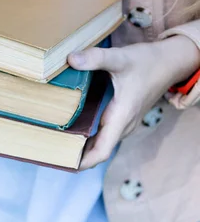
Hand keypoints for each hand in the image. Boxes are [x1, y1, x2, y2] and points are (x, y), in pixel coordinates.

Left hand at [68, 36, 199, 169]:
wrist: (170, 62)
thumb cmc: (147, 62)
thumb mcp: (121, 58)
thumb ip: (96, 58)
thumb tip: (71, 59)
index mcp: (121, 117)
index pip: (102, 151)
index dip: (83, 162)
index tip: (65, 164)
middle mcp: (123, 126)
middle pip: (98, 152)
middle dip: (76, 158)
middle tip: (51, 156)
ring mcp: (124, 125)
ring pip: (101, 145)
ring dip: (82, 150)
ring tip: (57, 148)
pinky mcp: (123, 120)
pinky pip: (104, 137)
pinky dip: (89, 140)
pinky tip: (73, 135)